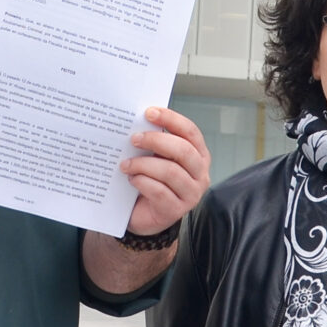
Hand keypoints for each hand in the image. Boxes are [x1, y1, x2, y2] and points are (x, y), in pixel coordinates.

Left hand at [121, 106, 209, 236]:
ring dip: (143, 164)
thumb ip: (155, 142)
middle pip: (183, 150)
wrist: (144, 214)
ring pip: (170, 172)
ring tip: (126, 164)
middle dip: (156, 140)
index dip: (171, 119)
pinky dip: (142, 182)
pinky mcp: (176, 210)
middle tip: (134, 139)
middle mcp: (200, 174)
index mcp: (199, 155)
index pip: (190, 132)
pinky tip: (131, 179)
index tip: (149, 112)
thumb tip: (138, 121)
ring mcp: (191, 194)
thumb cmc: (152, 180)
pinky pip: (159, 191)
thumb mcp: (156, 157)